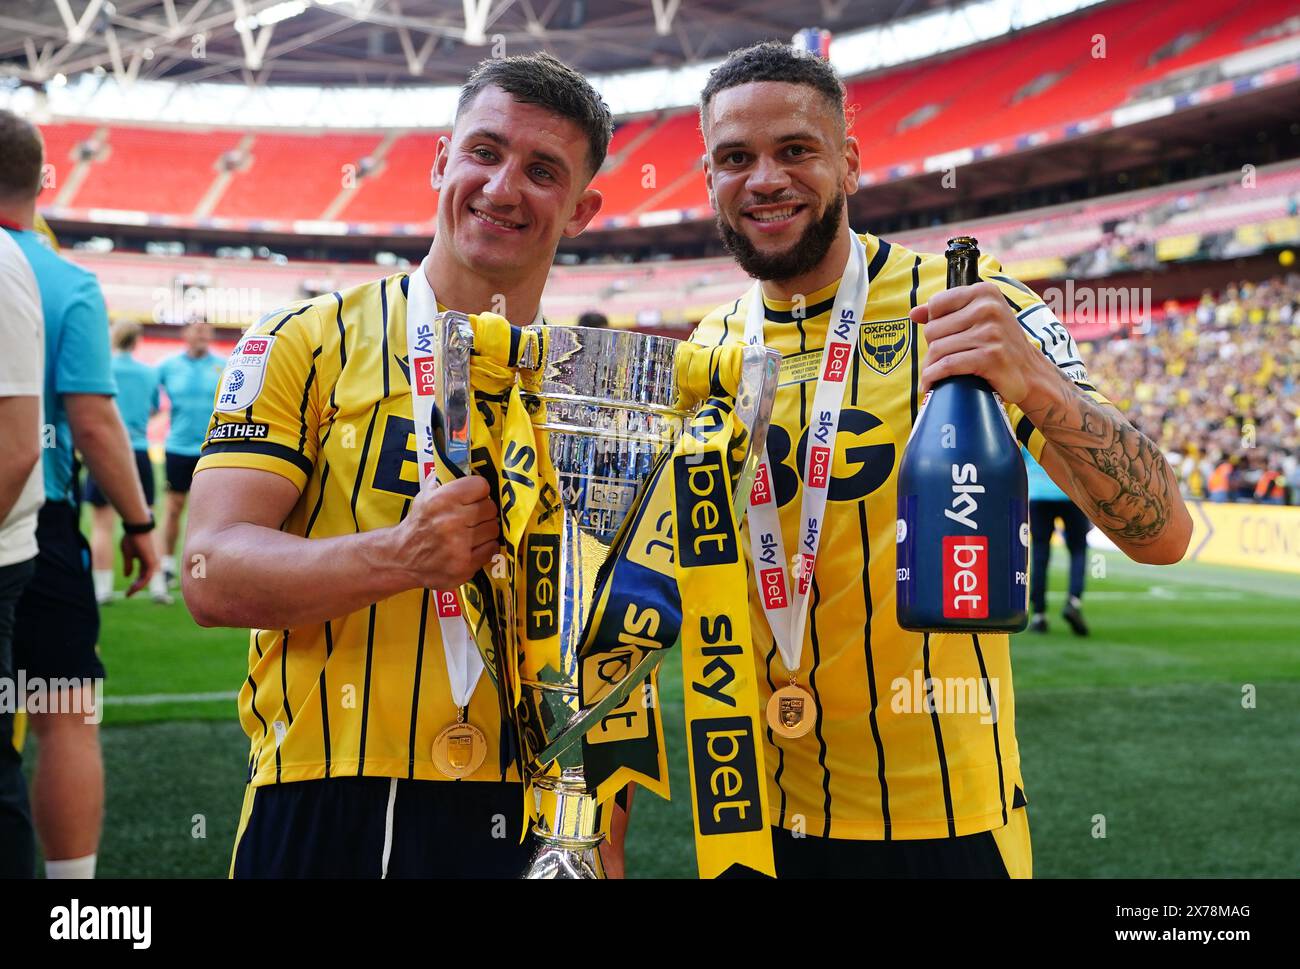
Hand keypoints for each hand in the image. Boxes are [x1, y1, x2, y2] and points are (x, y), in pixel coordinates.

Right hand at [120, 531, 158, 596]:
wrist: (136, 529)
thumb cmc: (132, 539)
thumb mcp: (127, 555)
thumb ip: (128, 565)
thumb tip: (127, 576)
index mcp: (145, 560)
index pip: (141, 576)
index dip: (134, 584)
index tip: (127, 591)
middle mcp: (150, 563)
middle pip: (144, 579)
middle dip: (136, 587)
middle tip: (127, 594)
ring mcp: (151, 563)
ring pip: (146, 580)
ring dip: (137, 587)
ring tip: (129, 593)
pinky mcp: (151, 562)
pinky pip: (147, 577)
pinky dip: (141, 583)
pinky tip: (134, 588)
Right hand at [391, 475, 499, 589]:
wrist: (401, 558)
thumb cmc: (418, 524)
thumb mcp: (425, 496)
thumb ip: (445, 480)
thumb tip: (466, 466)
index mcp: (443, 500)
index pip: (481, 486)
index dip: (479, 491)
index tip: (474, 496)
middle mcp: (452, 521)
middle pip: (490, 508)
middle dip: (483, 511)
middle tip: (474, 516)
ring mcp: (460, 546)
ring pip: (493, 529)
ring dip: (486, 530)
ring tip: (473, 532)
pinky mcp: (465, 565)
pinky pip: (492, 549)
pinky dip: (486, 547)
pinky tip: (473, 546)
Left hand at [910, 282, 1052, 406]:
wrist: (1030, 372)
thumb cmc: (999, 344)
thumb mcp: (978, 319)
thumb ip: (947, 312)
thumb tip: (914, 313)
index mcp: (984, 292)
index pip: (936, 304)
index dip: (933, 323)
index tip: (944, 336)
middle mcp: (988, 308)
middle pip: (933, 329)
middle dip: (932, 347)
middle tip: (943, 358)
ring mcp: (991, 332)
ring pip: (937, 349)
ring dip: (930, 366)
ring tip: (935, 373)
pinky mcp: (990, 356)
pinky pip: (947, 365)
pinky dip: (934, 377)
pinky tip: (931, 383)